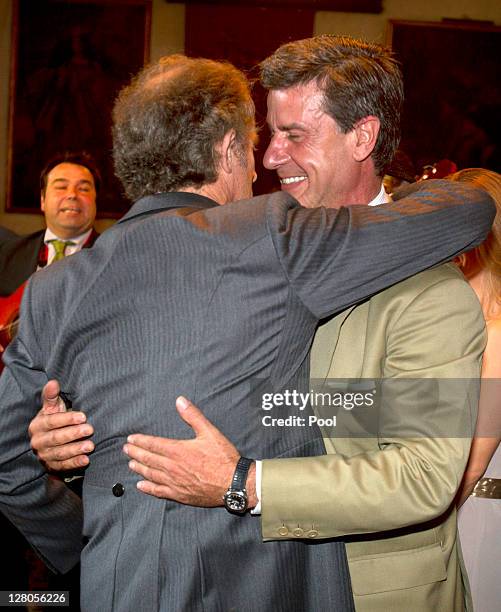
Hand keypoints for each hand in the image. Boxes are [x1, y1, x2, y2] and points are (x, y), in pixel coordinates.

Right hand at [29, 380, 93, 471]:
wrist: (52, 443)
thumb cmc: (55, 420)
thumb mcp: (53, 408)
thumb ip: (52, 396)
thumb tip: (53, 382)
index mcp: (37, 426)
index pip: (51, 422)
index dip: (67, 419)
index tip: (83, 416)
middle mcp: (37, 442)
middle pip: (56, 438)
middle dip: (73, 434)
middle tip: (90, 429)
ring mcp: (44, 455)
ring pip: (60, 453)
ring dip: (76, 450)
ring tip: (91, 445)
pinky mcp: (52, 467)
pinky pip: (63, 466)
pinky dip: (75, 463)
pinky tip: (86, 460)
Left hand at [124, 396, 256, 507]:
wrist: (233, 483)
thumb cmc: (223, 457)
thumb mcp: (209, 432)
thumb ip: (193, 416)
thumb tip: (180, 401)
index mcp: (178, 450)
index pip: (153, 444)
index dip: (141, 441)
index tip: (131, 439)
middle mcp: (173, 467)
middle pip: (149, 459)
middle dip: (136, 453)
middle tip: (126, 449)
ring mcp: (175, 482)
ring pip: (151, 475)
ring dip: (140, 468)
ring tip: (131, 464)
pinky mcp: (180, 495)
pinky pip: (159, 492)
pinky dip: (148, 488)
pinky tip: (141, 486)